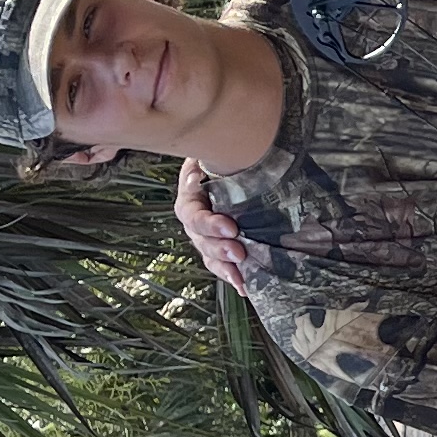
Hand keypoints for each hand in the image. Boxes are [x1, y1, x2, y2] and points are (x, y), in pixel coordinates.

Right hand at [175, 158, 254, 295]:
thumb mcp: (217, 149)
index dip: (208, 223)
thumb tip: (203, 167)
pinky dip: (232, 276)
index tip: (230, 228)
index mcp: (191, 194)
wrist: (239, 156)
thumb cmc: (227, 152)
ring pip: (210, 255)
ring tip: (241, 277)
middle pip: (200, 239)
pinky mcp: (221, 245)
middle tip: (239, 252)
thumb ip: (213, 156)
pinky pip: (222, 264)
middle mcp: (195, 217)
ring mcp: (207, 234)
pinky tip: (245, 287)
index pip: (192, 213)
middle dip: (219, 248)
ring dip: (225, 267)